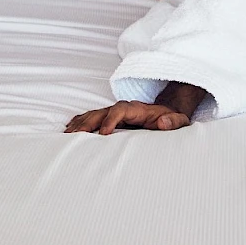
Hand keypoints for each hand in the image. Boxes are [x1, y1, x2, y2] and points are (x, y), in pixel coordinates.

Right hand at [65, 82, 207, 134]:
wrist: (168, 112)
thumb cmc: (172, 119)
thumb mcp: (179, 120)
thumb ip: (173, 121)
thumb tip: (162, 122)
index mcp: (137, 109)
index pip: (120, 110)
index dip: (111, 120)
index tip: (104, 133)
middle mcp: (123, 108)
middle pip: (102, 111)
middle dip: (88, 122)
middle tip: (75, 135)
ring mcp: (115, 112)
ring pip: (94, 114)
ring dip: (80, 123)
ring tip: (66, 135)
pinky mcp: (111, 118)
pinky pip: (93, 117)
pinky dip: (80, 121)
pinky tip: (69, 128)